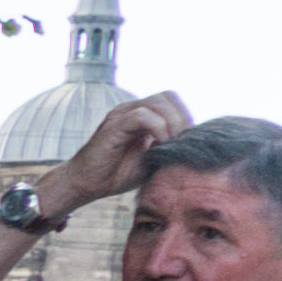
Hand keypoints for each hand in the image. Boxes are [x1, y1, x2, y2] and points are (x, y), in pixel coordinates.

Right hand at [58, 93, 179, 217]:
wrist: (87, 184)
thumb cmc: (119, 173)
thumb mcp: (153, 158)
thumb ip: (170, 146)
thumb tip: (194, 142)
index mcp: (141, 115)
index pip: (172, 100)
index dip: (185, 116)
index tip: (188, 139)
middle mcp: (131, 110)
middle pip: (168, 96)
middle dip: (182, 118)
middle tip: (182, 142)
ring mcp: (121, 115)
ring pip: (158, 102)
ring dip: (172, 123)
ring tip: (171, 144)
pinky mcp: (114, 126)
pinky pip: (142, 116)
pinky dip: (158, 128)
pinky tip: (159, 145)